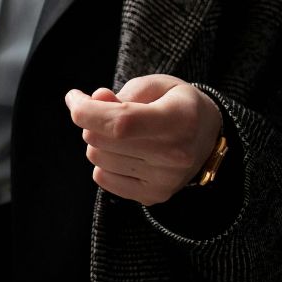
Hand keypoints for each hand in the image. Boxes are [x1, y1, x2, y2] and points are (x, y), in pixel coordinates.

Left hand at [65, 75, 223, 205]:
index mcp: (180, 121)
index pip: (120, 123)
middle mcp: (175, 155)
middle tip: (108, 113)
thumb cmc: (177, 104)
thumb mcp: (158, 86)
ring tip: (124, 134)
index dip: (86, 109)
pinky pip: (102, 178)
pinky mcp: (154, 196)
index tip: (74, 96)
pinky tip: (125, 152)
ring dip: (99, 142)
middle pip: (100, 140)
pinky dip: (104, 162)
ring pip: (97, 158)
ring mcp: (165, 180)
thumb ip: (126, 92)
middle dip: (92, 121)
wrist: (207, 138)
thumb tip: (93, 100)